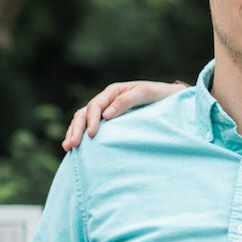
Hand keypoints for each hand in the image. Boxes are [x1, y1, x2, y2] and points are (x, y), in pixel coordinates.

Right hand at [62, 80, 181, 150]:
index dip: (91, 120)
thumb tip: (106, 115)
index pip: (96, 105)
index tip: (92, 135)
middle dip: (76, 129)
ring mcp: (106, 113)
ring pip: (82, 121)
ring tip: (68, 147)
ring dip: (73, 133)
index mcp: (114, 92)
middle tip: (71, 145)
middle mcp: (106, 101)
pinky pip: (90, 129)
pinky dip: (81, 136)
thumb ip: (127, 101)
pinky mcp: (109, 125)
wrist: (173, 100)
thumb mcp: (147, 93)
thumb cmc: (161, 95)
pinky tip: (74, 149)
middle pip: (84, 113)